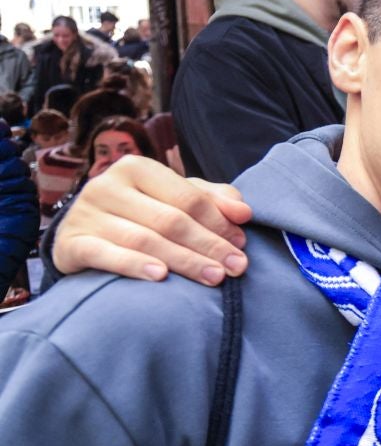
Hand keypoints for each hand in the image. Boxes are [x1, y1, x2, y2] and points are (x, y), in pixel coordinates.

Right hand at [49, 156, 251, 284]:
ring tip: (214, 277)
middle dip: (208, 245)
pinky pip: (106, 255)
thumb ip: (212, 200)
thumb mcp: (175, 199)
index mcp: (136, 167)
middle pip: (170, 220)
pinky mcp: (70, 243)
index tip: (242, 244)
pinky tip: (161, 276)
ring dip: (184, 260)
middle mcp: (107, 186)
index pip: (188, 197)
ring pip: (144, 239)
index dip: (219, 222)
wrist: (81, 235)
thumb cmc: (140, 214)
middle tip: (236, 267)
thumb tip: (244, 211)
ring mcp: (85, 214)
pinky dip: (135, 265)